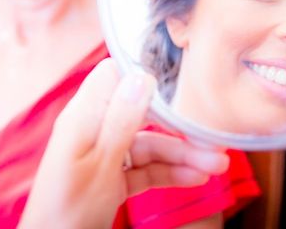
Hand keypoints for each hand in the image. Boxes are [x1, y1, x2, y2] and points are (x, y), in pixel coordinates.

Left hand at [19, 58, 228, 228]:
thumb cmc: (68, 209)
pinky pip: (144, 168)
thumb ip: (121, 120)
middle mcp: (93, 129)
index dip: (144, 75)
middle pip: (140, 115)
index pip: (114, 77)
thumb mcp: (101, 163)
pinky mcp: (111, 176)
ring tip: (217, 165)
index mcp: (83, 116)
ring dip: (181, 154)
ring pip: (148, 144)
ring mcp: (103, 153)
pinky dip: (168, 172)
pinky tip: (195, 177)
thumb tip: (141, 76)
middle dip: (176, 125)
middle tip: (211, 137)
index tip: (179, 83)